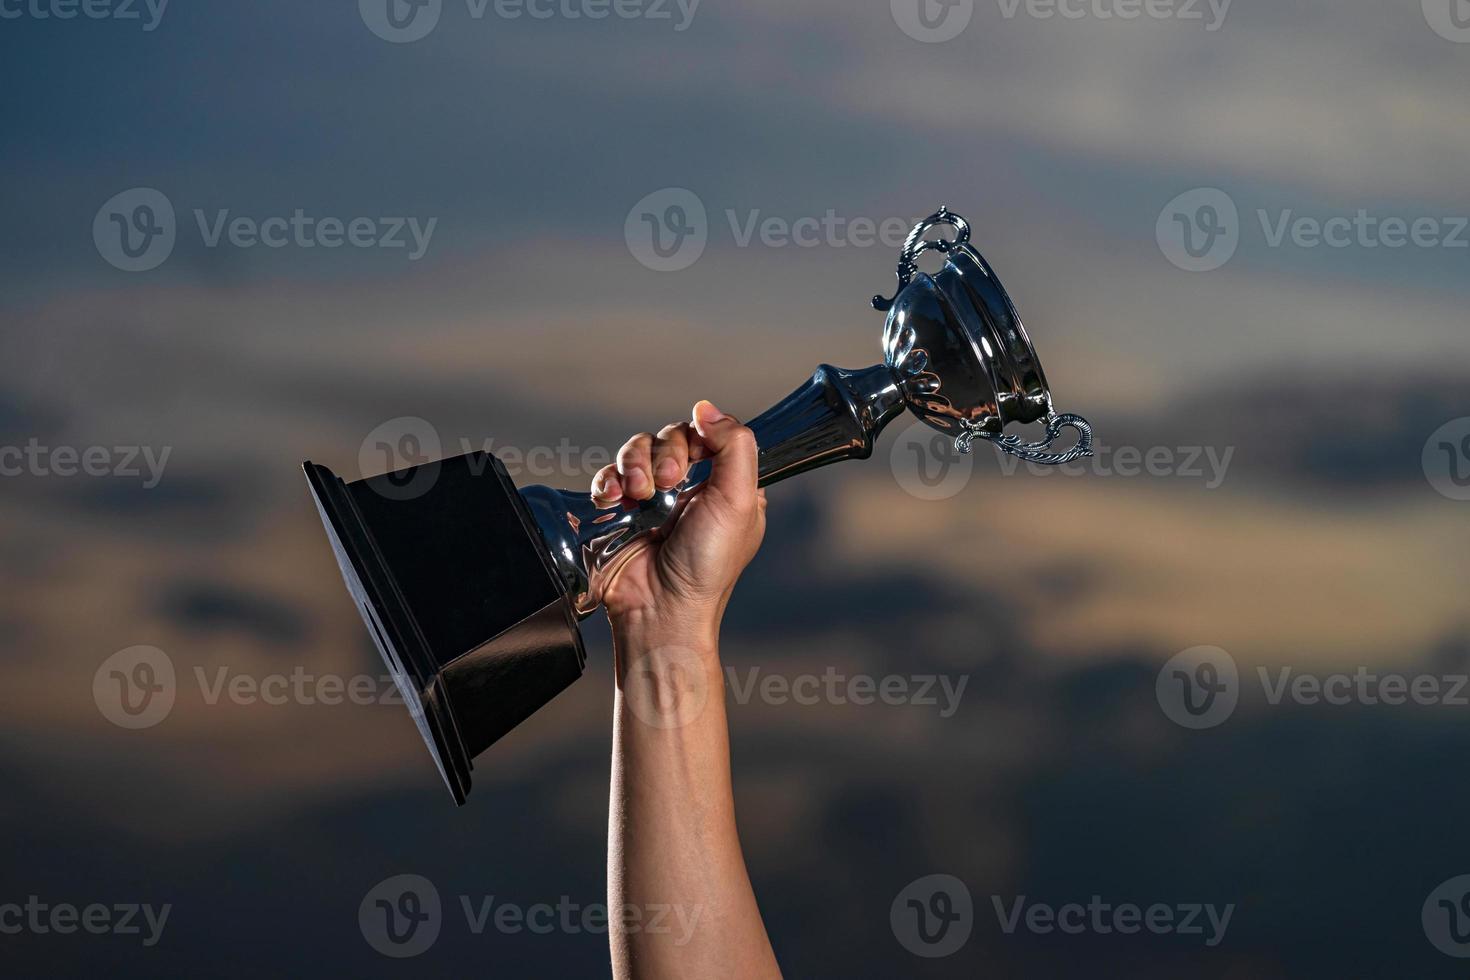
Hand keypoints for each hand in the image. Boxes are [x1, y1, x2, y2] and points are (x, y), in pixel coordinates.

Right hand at [590, 400, 766, 641]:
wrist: (660, 608)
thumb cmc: (707, 565)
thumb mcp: (740, 502)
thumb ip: (735, 446)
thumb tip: (707, 408)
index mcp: (727, 485)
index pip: (710, 433)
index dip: (699, 435)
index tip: (696, 454)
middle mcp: (691, 488)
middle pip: (671, 436)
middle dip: (665, 452)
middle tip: (666, 481)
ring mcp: (654, 499)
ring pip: (637, 450)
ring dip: (634, 465)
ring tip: (639, 495)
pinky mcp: (621, 511)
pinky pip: (609, 475)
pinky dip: (608, 481)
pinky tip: (615, 500)